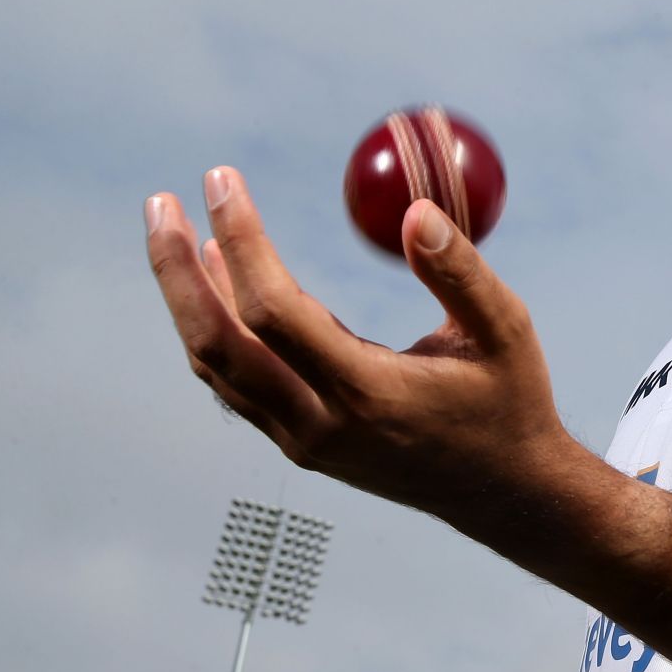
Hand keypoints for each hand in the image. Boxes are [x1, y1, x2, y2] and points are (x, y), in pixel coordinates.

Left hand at [144, 167, 569, 515]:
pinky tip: (219, 279)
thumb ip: (460, 273)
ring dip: (187, 297)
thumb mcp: (506, 330)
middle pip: (216, 344)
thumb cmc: (510, 400)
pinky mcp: (301, 444)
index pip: (274, 311)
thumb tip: (414, 210)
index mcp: (368, 393)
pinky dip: (216, 327)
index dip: (241, 241)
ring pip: (216, 367)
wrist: (502, 491)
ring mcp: (304, 441)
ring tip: (179, 227)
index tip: (224, 180)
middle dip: (176, 270)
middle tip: (161, 202)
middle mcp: (321, 424)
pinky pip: (236, 383)